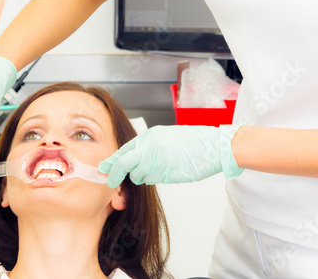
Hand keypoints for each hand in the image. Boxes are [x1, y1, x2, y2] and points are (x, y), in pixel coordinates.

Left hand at [98, 124, 243, 187]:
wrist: (213, 147)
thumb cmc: (193, 141)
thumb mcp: (166, 136)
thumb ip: (148, 145)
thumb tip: (131, 158)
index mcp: (150, 137)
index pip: (124, 151)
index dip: (112, 162)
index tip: (104, 169)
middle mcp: (151, 148)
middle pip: (125, 165)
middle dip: (116, 175)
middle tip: (111, 181)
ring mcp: (159, 162)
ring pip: (139, 176)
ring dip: (142, 176)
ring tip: (159, 167)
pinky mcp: (167, 175)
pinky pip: (153, 180)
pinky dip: (155, 178)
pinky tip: (167, 170)